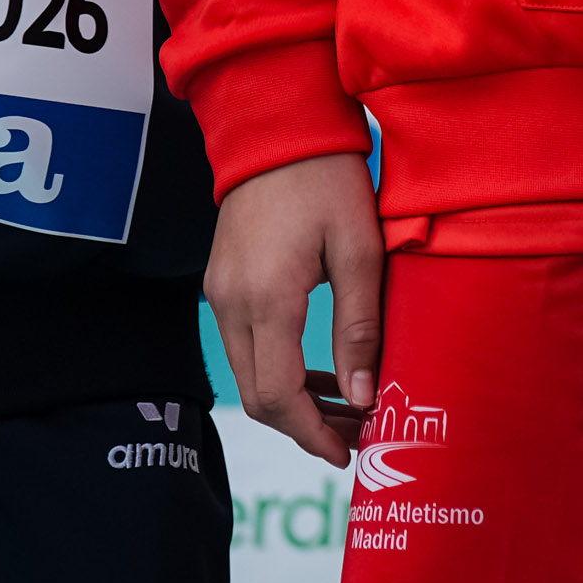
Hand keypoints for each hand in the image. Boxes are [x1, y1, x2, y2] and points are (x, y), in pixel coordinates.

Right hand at [207, 151, 382, 465]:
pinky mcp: (222, 286)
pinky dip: (280, 370)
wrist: (277, 129)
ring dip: (293, 401)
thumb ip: (361, 324)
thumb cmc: (328, 180)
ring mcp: (219, 296)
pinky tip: (320, 374)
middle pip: (257, 396)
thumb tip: (363, 393)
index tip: (348, 453)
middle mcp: (230, 305)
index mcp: (266, 299)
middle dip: (305, 426)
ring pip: (249, 375)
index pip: (278, 395)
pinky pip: (247, 347)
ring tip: (348, 410)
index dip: (312, 432)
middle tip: (357, 436)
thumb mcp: (360, 248)